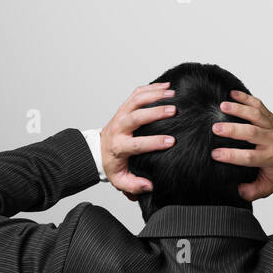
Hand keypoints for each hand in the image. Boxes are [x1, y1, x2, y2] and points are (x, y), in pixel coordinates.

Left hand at [99, 81, 177, 200]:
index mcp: (119, 147)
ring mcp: (121, 114)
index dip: (154, 142)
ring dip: (155, 95)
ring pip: (136, 100)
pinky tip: (166, 86)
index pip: (136, 144)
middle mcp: (119, 128)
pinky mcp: (124, 107)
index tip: (171, 141)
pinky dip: (151, 88)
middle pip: (135, 117)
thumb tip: (149, 186)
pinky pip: (137, 94)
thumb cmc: (113, 163)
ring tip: (173, 94)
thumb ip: (134, 186)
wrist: (99, 149)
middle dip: (155, 112)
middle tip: (173, 110)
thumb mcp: (120, 180)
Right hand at [211, 90, 272, 201]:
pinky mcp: (269, 118)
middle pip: (252, 132)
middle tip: (215, 128)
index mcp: (269, 158)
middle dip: (233, 129)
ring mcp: (271, 127)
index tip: (215, 154)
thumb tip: (237, 190)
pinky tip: (233, 93)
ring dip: (239, 109)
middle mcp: (271, 140)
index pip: (249, 156)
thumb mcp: (265, 188)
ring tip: (222, 105)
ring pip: (256, 115)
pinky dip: (246, 98)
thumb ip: (251, 191)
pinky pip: (259, 105)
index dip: (232, 156)